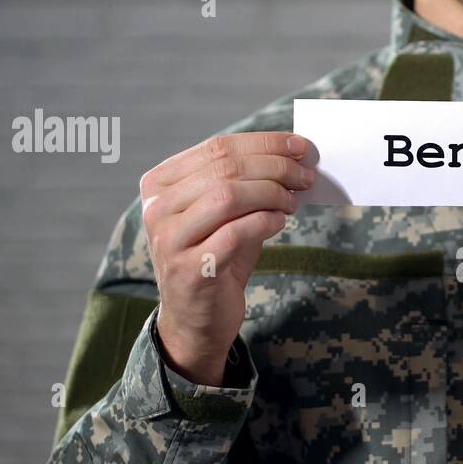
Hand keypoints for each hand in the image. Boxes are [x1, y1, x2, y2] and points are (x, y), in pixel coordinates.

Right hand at [140, 132, 312, 384]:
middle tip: (305, 176)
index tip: (301, 147)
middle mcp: (157, 208)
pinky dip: (265, 222)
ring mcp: (169, 239)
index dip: (265, 144)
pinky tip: (280, 222)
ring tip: (292, 201)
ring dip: (271, 193)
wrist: (196, 320)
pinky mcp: (190, 269)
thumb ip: (247, 183)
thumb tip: (294, 155)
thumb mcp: (226, 214)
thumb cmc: (216, 258)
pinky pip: (235, 232)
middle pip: (225, 169)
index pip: (217, 147)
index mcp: (160, 184)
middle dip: (275, 167)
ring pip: (227, 195)